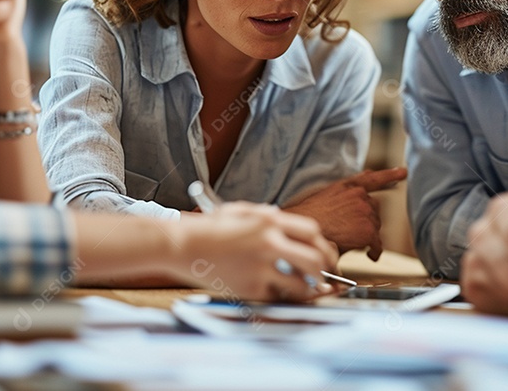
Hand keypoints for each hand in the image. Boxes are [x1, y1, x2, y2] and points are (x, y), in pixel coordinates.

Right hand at [174, 202, 337, 301]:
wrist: (181, 245)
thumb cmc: (208, 229)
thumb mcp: (240, 211)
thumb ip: (266, 216)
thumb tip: (286, 221)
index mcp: (269, 221)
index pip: (313, 232)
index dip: (323, 245)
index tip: (325, 255)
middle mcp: (269, 242)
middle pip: (316, 259)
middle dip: (326, 271)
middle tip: (326, 278)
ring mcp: (261, 266)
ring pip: (303, 285)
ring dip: (308, 290)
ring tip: (306, 289)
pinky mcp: (250, 287)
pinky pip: (278, 296)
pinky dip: (281, 296)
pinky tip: (278, 293)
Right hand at [284, 167, 406, 260]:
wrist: (303, 233)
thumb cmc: (308, 220)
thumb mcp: (325, 197)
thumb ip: (345, 193)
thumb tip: (362, 190)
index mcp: (347, 186)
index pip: (373, 178)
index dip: (390, 175)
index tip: (403, 172)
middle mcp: (359, 195)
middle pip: (374, 209)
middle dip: (368, 220)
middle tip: (355, 231)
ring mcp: (365, 212)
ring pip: (375, 226)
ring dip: (369, 235)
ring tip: (353, 242)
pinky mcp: (368, 230)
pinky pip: (377, 244)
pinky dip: (375, 251)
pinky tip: (369, 256)